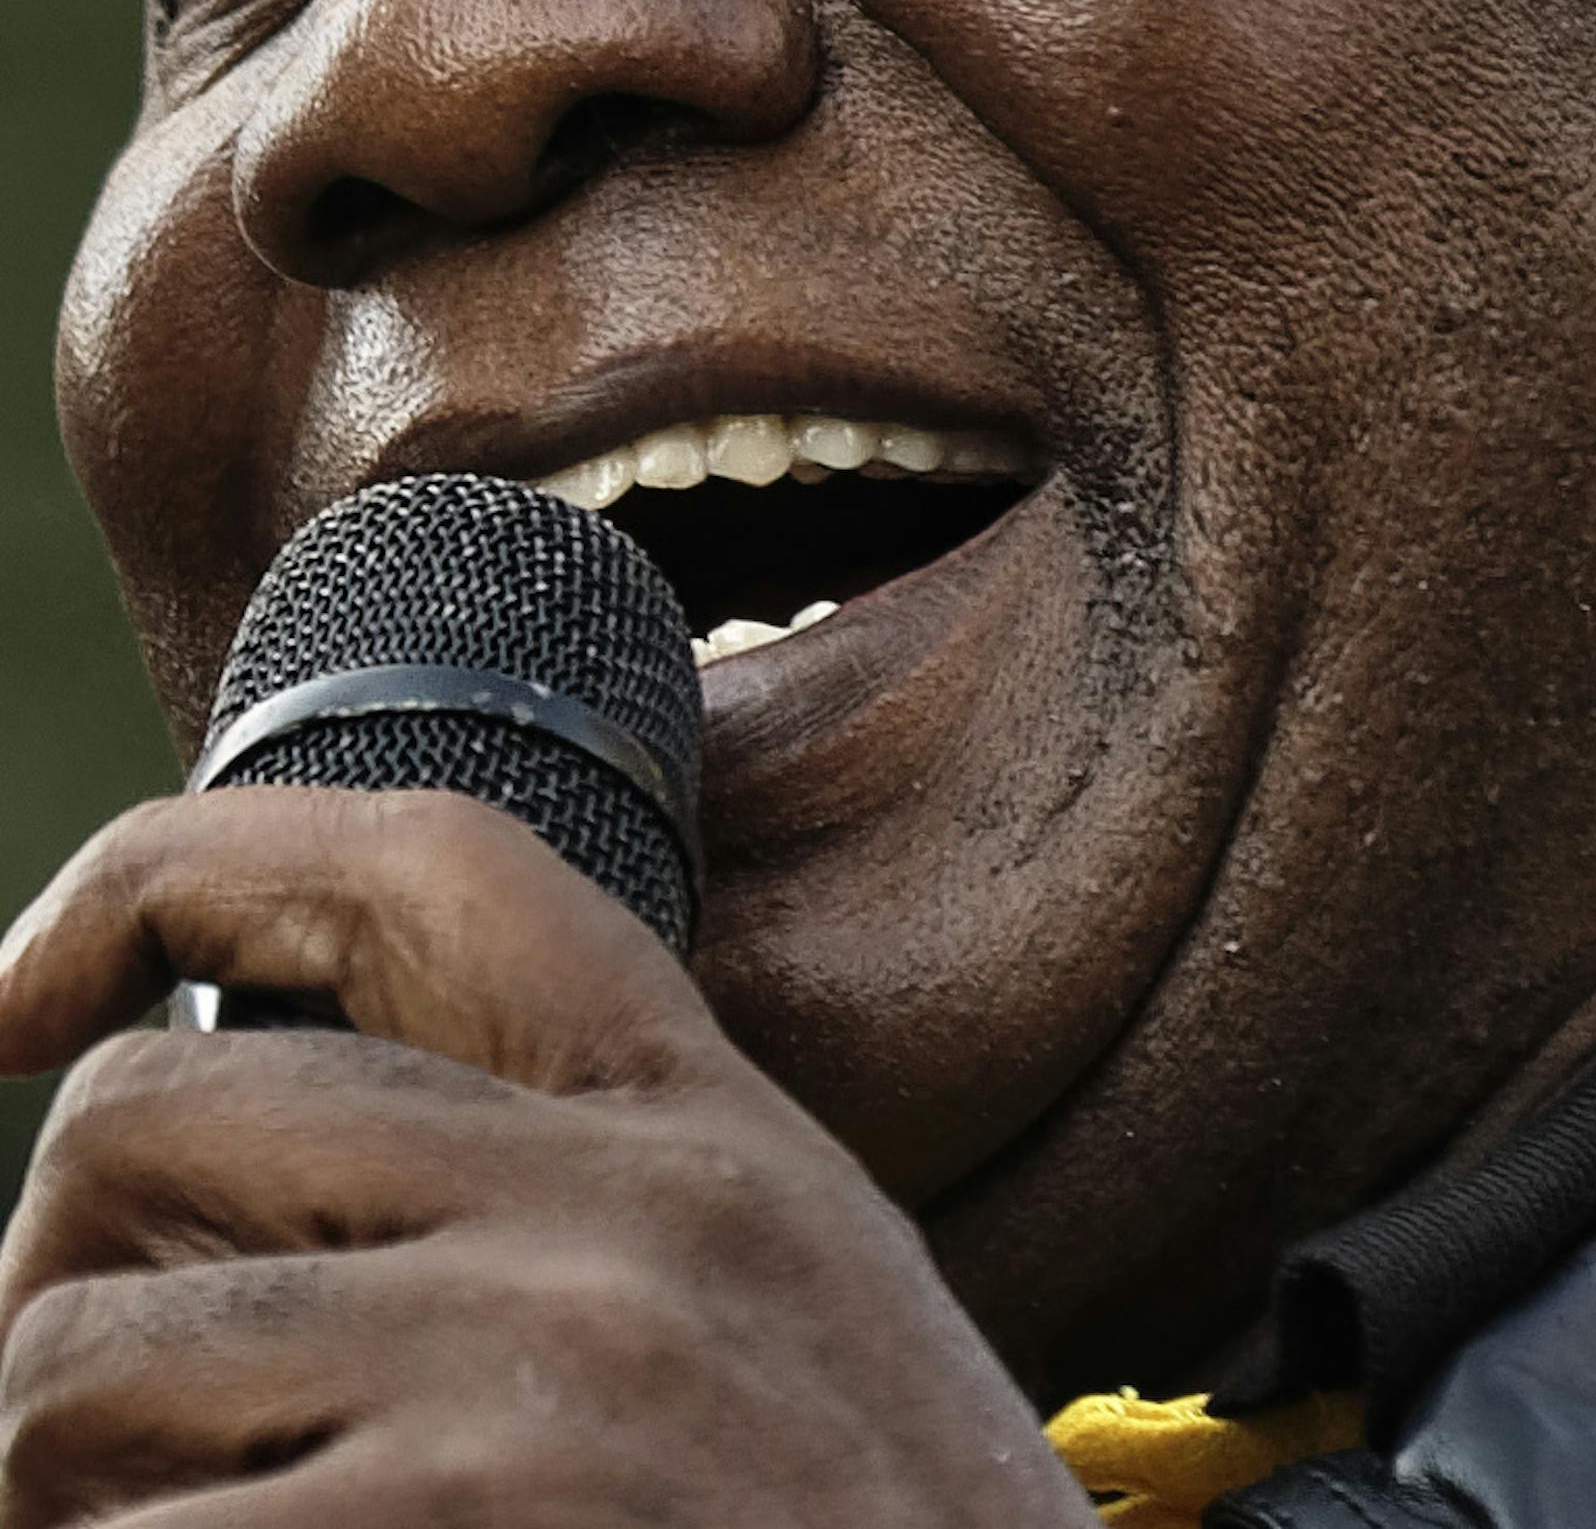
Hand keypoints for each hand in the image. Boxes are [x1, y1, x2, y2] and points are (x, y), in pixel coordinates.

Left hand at [0, 790, 1095, 1525]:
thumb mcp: (780, 1316)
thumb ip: (576, 1211)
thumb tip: (248, 1222)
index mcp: (706, 1131)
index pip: (430, 867)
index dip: (185, 868)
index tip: (25, 984)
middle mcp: (620, 1210)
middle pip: (153, 1117)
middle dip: (48, 1279)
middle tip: (69, 1438)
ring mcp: (532, 1383)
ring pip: (73, 1360)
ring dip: (39, 1480)